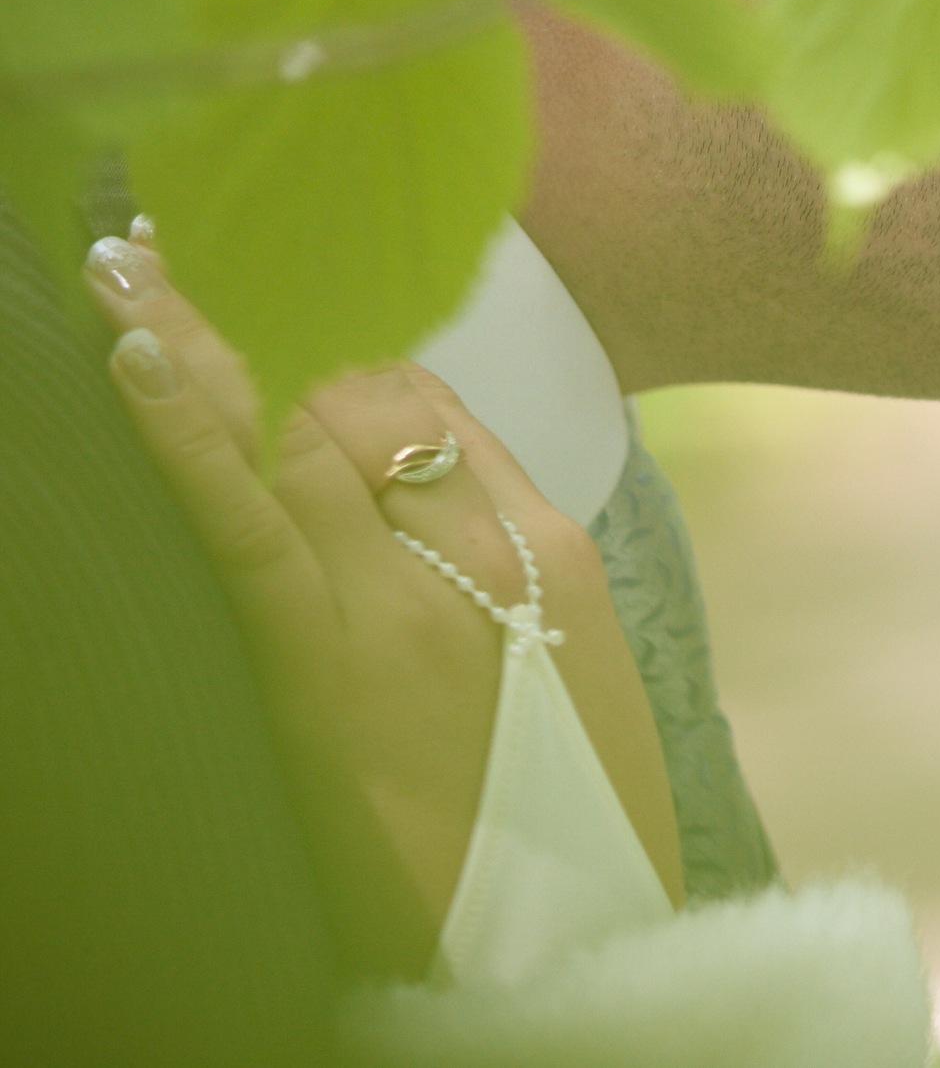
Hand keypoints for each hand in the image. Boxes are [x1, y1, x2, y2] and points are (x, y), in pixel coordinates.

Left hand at [85, 233, 684, 977]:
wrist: (584, 938)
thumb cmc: (575, 826)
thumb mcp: (568, 683)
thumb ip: (504, 593)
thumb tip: (423, 532)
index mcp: (552, 544)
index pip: (423, 402)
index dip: (327, 330)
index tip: (255, 278)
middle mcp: (490, 544)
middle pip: (353, 396)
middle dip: (255, 308)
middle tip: (158, 236)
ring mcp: (411, 598)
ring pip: (297, 432)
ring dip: (199, 334)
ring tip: (120, 264)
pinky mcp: (333, 662)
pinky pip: (250, 521)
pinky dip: (191, 432)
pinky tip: (138, 358)